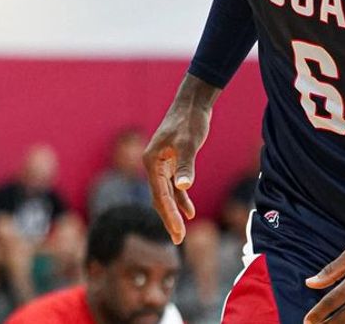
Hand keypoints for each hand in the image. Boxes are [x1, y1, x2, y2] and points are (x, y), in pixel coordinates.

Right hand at [143, 77, 218, 243]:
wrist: (193, 103)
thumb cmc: (190, 120)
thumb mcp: (190, 143)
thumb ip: (186, 165)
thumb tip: (184, 187)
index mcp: (151, 162)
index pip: (159, 195)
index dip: (168, 216)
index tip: (177, 234)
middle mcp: (153, 165)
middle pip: (159, 198)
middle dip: (169, 219)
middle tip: (178, 240)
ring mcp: (162, 164)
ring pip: (166, 194)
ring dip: (174, 212)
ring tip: (180, 233)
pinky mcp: (172, 162)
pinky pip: (174, 186)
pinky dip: (181, 198)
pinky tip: (189, 211)